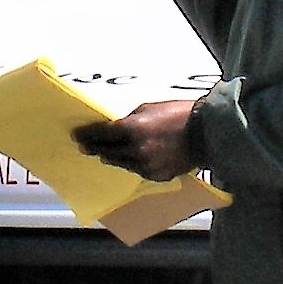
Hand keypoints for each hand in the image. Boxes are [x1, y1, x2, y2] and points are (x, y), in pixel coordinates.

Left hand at [72, 100, 197, 181]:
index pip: (101, 134)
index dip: (87, 135)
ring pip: (120, 163)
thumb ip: (130, 120)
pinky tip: (130, 158)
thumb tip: (115, 127)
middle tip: (85, 145)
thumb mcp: (149, 108)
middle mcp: (136, 150)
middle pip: (106, 152)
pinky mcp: (156, 175)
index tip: (77, 135)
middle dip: (94, 147)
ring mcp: (146, 165)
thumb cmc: (178, 114)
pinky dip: (132, 164)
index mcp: (133, 129)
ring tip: (105, 153)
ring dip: (112, 157)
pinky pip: (137, 171)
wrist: (205, 133)